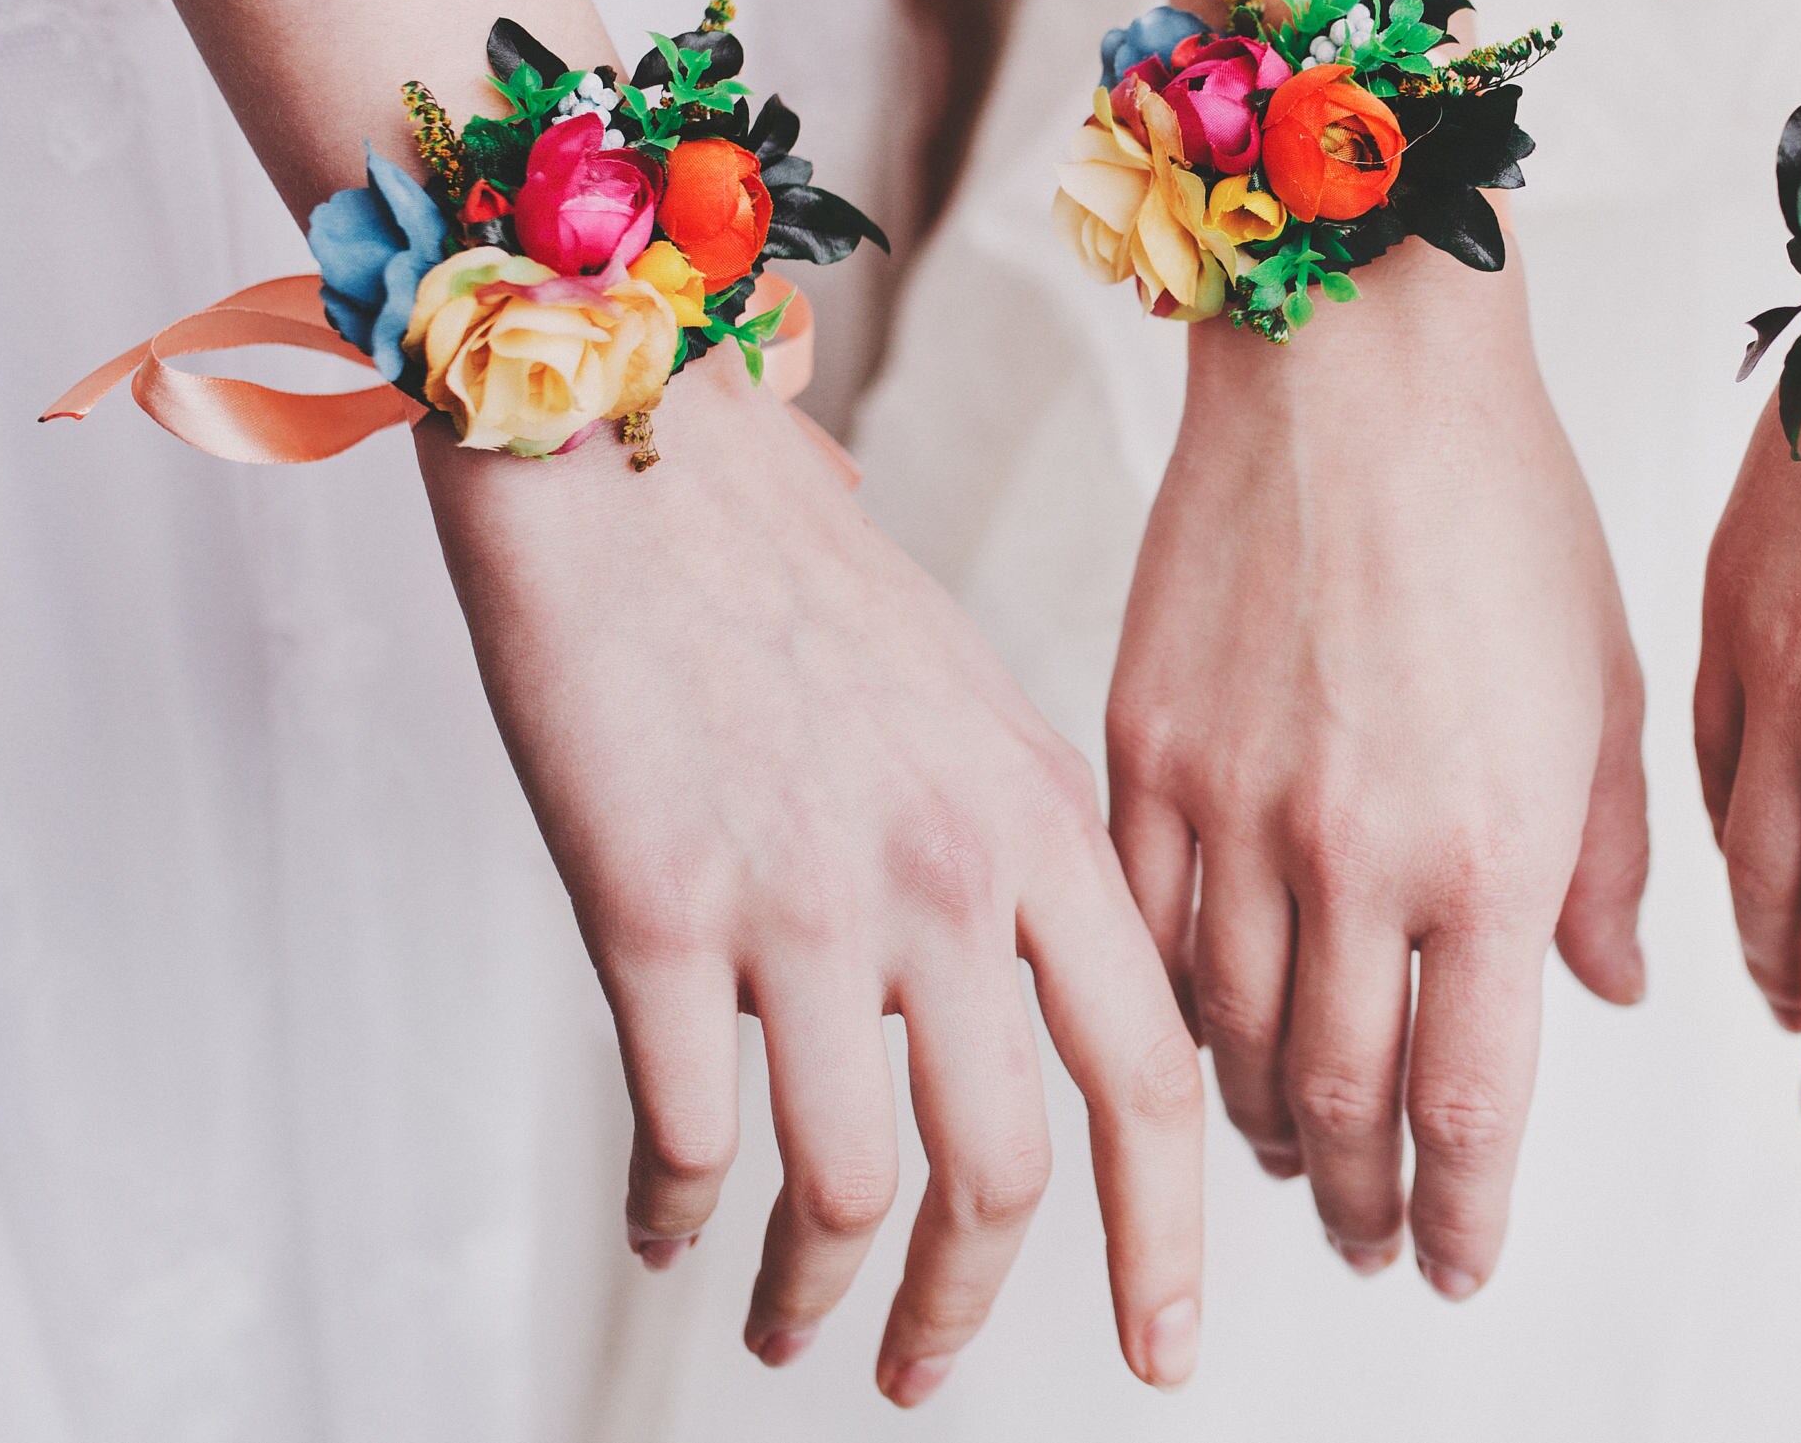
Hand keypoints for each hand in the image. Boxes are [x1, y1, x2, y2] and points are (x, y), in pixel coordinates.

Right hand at [418, 357, 1203, 1403]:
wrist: (631, 450)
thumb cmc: (790, 568)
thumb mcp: (971, 697)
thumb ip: (1021, 843)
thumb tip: (1050, 976)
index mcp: (1045, 819)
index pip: (1155, 1072)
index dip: (1170, 1233)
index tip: (1163, 1345)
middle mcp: (950, 871)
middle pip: (1012, 1166)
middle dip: (976, 1309)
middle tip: (932, 1378)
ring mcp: (809, 896)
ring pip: (853, 1184)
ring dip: (819, 1297)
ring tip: (787, 1333)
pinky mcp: (659, 908)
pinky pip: (686, 1130)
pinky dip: (676, 1211)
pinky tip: (667, 1228)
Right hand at [1105, 249, 1647, 1298]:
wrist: (1352, 365)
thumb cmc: (1503, 507)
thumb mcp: (1601, 692)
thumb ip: (1600, 863)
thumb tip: (1605, 990)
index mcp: (1490, 849)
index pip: (1471, 1102)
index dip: (1463, 1211)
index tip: (1458, 1265)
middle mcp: (1354, 853)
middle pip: (1343, 1099)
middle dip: (1365, 1201)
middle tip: (1376, 1246)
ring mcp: (1231, 807)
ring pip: (1230, 1037)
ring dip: (1266, 1127)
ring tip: (1294, 1163)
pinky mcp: (1139, 750)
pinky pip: (1140, 931)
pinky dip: (1171, 1010)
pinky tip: (1196, 1041)